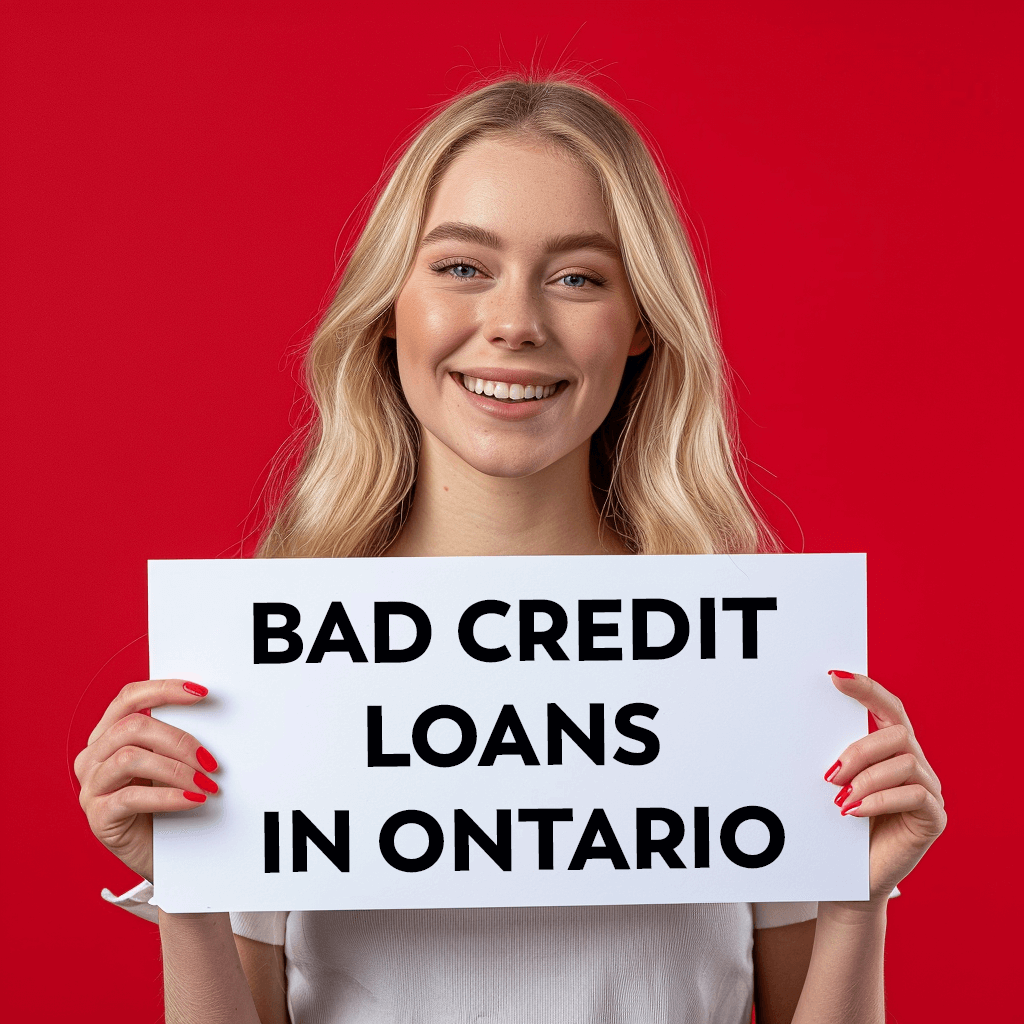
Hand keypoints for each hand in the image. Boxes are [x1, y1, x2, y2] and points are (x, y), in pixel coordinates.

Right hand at [74, 679, 219, 880]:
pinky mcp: (98, 817)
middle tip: (210, 760)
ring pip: (130, 758)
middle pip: (132, 727)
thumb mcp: (169, 762)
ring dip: (176, 769)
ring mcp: (91, 787)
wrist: (163, 853)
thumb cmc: (167, 801)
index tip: (201, 693)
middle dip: (178, 740)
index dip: (164, 689)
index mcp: (108, 735)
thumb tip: (212, 714)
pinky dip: (169, 796)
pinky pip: (131, 797)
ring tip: (206, 784)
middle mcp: (93, 757)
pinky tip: (194, 799)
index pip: (129, 698)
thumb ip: (174, 738)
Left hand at [824, 670, 944, 903]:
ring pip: (906, 762)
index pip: (888, 707)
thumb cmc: (838, 826)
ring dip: (868, 778)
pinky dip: (880, 800)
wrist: (849, 877)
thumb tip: (803, 721)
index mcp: (891, 748)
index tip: (834, 676)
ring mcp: (929, 791)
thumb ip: (834, 756)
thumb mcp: (833, 784)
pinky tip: (853, 812)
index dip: (866, 688)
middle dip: (860, 750)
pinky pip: (915, 796)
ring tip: (840, 799)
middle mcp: (915, 764)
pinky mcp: (934, 818)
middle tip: (830, 774)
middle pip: (897, 734)